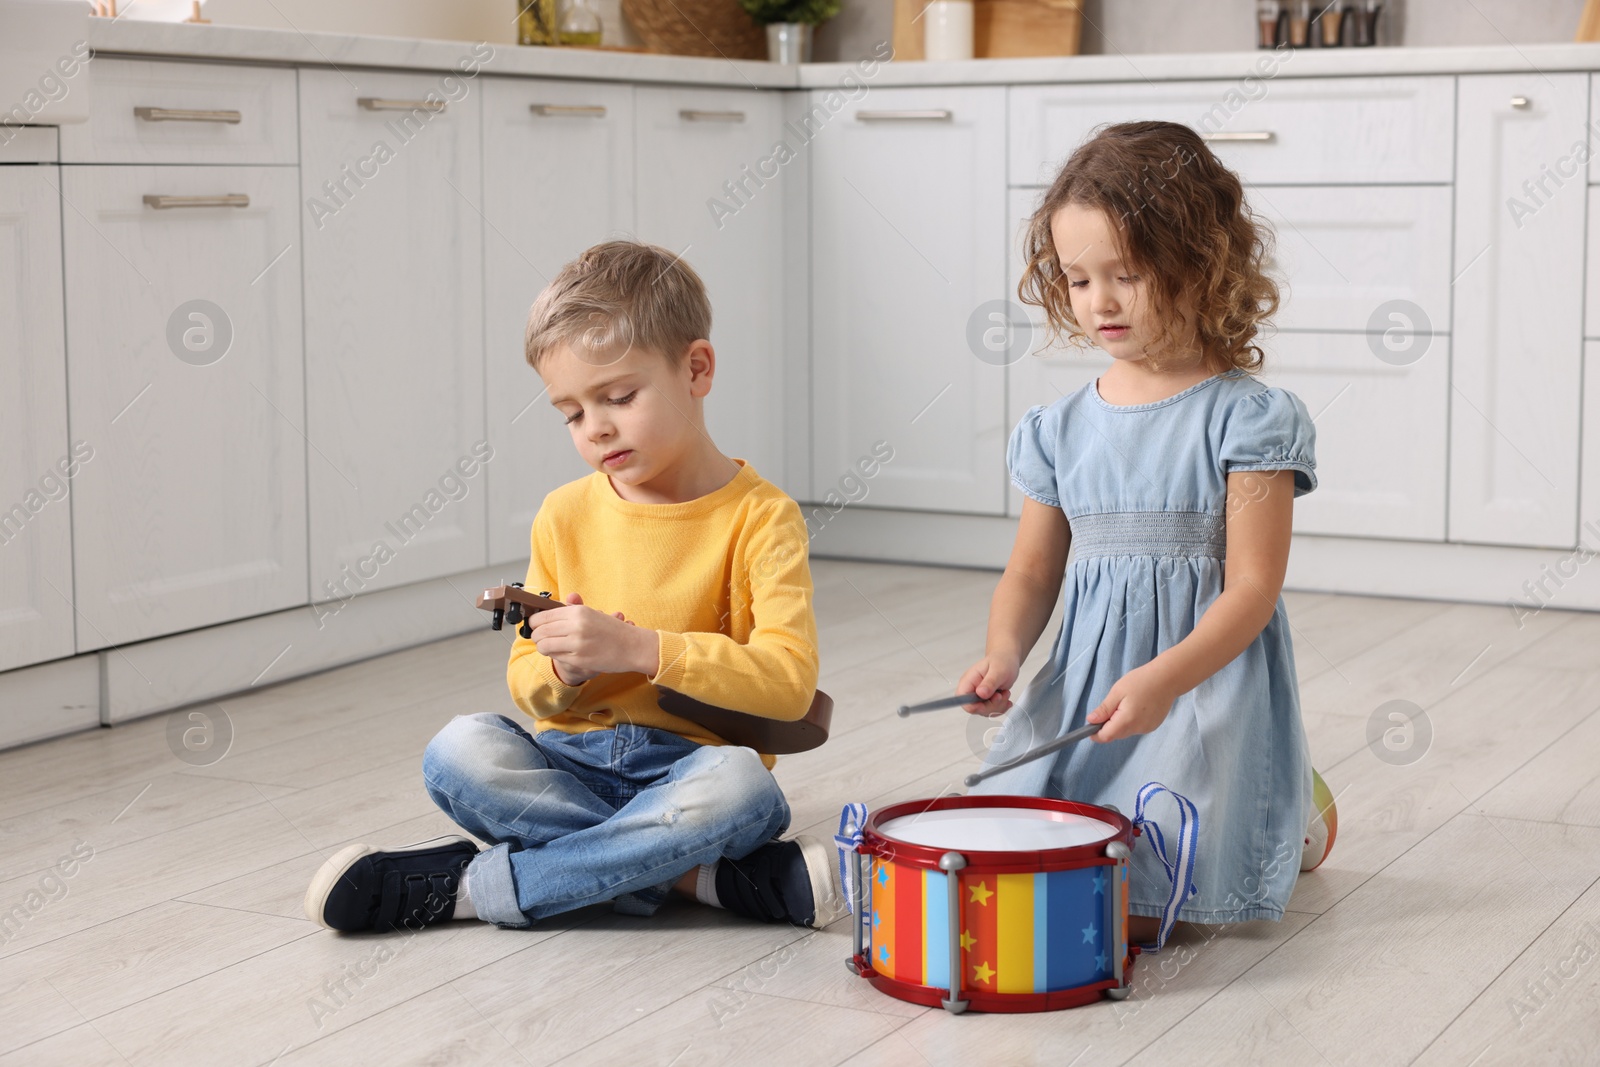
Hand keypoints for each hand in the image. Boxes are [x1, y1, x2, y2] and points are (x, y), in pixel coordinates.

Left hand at [527, 592, 656, 686]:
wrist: (633, 646)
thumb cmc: (613, 630)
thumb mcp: (593, 614)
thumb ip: (571, 609)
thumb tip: (550, 608)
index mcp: (579, 612)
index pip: (544, 616)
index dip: (534, 622)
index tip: (534, 625)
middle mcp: (576, 626)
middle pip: (540, 631)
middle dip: (536, 636)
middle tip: (538, 638)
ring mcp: (577, 644)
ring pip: (543, 645)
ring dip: (542, 647)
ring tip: (547, 646)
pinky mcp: (579, 660)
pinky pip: (555, 657)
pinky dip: (553, 656)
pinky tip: (559, 653)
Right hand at [956, 654, 1018, 716]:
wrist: (1007, 660)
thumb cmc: (1002, 661)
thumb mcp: (998, 670)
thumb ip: (989, 682)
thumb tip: (980, 693)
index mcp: (968, 680)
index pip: (962, 699)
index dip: (974, 705)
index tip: (988, 701)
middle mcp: (971, 689)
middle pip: (974, 708)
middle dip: (991, 706)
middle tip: (1001, 695)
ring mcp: (978, 696)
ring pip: (984, 711)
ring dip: (998, 706)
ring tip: (1005, 693)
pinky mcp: (985, 700)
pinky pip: (991, 711)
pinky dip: (1001, 707)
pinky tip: (1005, 698)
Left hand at [1086, 663, 1179, 741]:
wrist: (1168, 678)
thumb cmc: (1141, 681)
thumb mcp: (1117, 692)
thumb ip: (1104, 709)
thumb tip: (1090, 721)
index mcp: (1127, 720)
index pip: (1106, 736)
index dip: (1095, 733)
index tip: (1090, 725)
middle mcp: (1138, 729)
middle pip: (1115, 734)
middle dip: (1108, 725)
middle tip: (1111, 706)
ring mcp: (1147, 728)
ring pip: (1125, 731)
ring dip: (1120, 723)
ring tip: (1126, 703)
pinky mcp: (1153, 726)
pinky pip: (1136, 728)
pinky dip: (1131, 721)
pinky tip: (1136, 706)